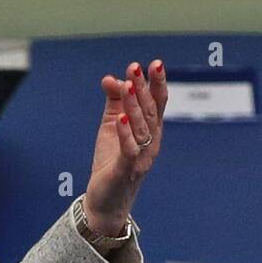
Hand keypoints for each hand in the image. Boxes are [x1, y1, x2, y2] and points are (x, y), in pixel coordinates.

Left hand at [82, 60, 167, 234]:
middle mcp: (151, 142)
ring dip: (134, 105)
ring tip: (127, 85)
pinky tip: (120, 118)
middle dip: (144, 89)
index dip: (156, 83)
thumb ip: (113, 102)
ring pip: (141, 127)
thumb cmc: (111, 161)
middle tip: (137, 68)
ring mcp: (141, 157)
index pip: (156, 103)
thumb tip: (110, 78)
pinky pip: (129, 149)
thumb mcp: (111, 126)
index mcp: (149, 130)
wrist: (105, 199)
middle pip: (150, 111)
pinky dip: (125, 133)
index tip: (154, 63)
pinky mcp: (126, 170)